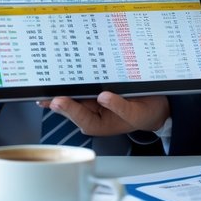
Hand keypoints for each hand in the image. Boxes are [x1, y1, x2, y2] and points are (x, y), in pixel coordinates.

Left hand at [40, 92, 169, 136]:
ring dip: (61, 91)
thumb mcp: (136, 113)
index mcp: (101, 124)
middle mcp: (94, 114)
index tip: (59, 101)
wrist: (155, 107)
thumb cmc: (146, 113)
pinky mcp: (96, 91)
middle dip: (57, 101)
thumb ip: (121, 107)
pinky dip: (72, 82)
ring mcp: (93, 102)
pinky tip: (61, 76)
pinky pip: (82, 87)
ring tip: (48, 83)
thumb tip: (104, 97)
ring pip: (74, 97)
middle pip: (72, 108)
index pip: (82, 118)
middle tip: (45, 94)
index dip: (69, 110)